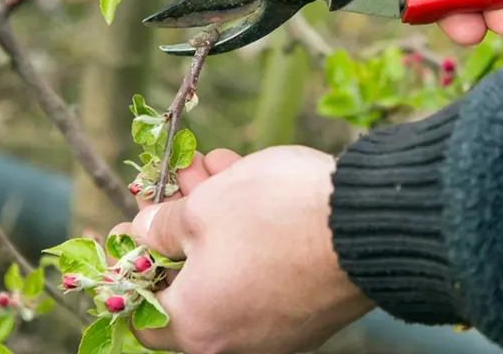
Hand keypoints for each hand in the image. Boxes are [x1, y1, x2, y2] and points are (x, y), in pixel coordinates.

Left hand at [109, 145, 374, 353]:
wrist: (371, 225)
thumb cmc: (272, 217)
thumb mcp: (201, 209)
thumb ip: (160, 225)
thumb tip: (143, 232)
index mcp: (196, 326)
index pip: (142, 310)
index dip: (132, 262)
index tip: (134, 224)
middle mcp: (234, 341)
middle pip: (188, 279)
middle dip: (180, 221)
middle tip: (182, 177)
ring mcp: (276, 329)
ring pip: (227, 268)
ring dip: (215, 217)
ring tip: (215, 166)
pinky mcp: (309, 311)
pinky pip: (263, 272)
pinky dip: (250, 233)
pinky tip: (249, 182)